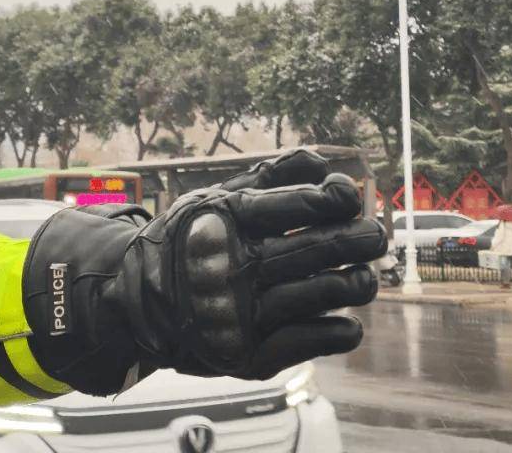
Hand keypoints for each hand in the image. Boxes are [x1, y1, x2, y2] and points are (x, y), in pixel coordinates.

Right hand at [22, 149, 385, 393]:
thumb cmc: (187, 242)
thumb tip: (323, 159)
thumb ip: (269, 177)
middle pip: (322, 247)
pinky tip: (347, 323)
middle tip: (375, 236)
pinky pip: (312, 341)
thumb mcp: (214, 198)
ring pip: (325, 292)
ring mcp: (244, 311)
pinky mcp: (248, 352)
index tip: (348, 194)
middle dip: (362, 238)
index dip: (336, 196)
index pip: (298, 203)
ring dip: (359, 283)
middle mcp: (238, 264)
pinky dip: (341, 332)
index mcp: (230, 219)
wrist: (136, 302)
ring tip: (364, 278)